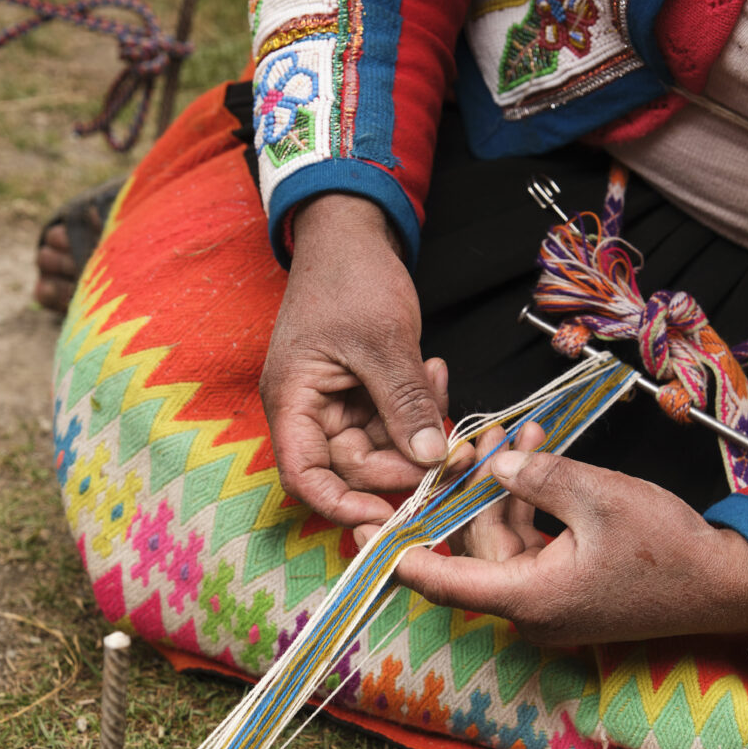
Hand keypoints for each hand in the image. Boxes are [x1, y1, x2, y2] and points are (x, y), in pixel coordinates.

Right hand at [260, 194, 450, 526]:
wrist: (351, 233)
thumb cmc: (349, 275)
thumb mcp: (381, 340)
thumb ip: (404, 403)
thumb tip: (431, 460)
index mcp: (293, 400)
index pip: (305, 476)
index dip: (340, 504)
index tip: (386, 516)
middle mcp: (310, 411)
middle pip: (354, 466)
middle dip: (404, 461)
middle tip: (453, 450)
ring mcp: (338, 403)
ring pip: (382, 446)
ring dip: (418, 428)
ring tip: (439, 382)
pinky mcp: (364, 393)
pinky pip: (394, 420)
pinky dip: (419, 406)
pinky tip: (436, 371)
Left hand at [358, 424, 747, 646]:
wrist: (722, 584)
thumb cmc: (667, 550)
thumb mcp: (601, 499)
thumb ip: (540, 479)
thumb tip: (494, 469)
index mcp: (528, 598)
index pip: (446, 583)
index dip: (402, 558)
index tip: (367, 535)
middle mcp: (529, 607)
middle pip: (475, 547)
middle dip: (474, 488)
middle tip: (478, 437)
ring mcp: (546, 599)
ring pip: (502, 539)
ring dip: (507, 489)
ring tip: (519, 435)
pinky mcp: (562, 585)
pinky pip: (528, 542)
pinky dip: (531, 504)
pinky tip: (537, 457)